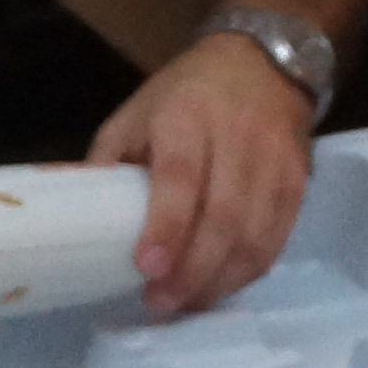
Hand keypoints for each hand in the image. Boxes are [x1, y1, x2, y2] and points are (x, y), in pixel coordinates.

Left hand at [87, 34, 316, 316]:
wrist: (260, 65)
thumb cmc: (183, 97)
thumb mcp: (134, 116)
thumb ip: (106, 166)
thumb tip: (69, 221)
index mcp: (187, 116)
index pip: (181, 177)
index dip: (167, 227)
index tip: (147, 268)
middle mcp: (237, 137)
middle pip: (223, 217)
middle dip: (192, 271)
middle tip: (161, 302)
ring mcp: (274, 161)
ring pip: (254, 237)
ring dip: (220, 281)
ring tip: (186, 303)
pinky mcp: (298, 183)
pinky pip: (276, 240)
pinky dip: (247, 272)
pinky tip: (219, 286)